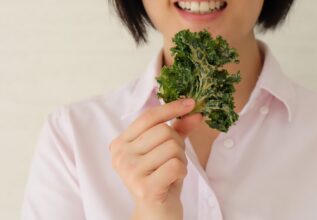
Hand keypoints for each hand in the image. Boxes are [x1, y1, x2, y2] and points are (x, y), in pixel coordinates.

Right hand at [109, 98, 201, 219]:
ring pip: (172, 147)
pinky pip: (175, 165)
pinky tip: (172, 180)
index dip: (171, 108)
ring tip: (171, 172)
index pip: (148, 117)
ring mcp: (129, 171)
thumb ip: (178, 130)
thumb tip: (195, 113)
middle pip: (163, 131)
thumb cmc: (161, 179)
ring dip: (181, 160)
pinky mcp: (143, 187)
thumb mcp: (167, 150)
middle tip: (173, 160)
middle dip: (177, 144)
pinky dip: (182, 171)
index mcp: (121, 143)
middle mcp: (121, 156)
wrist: (157, 212)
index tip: (191, 103)